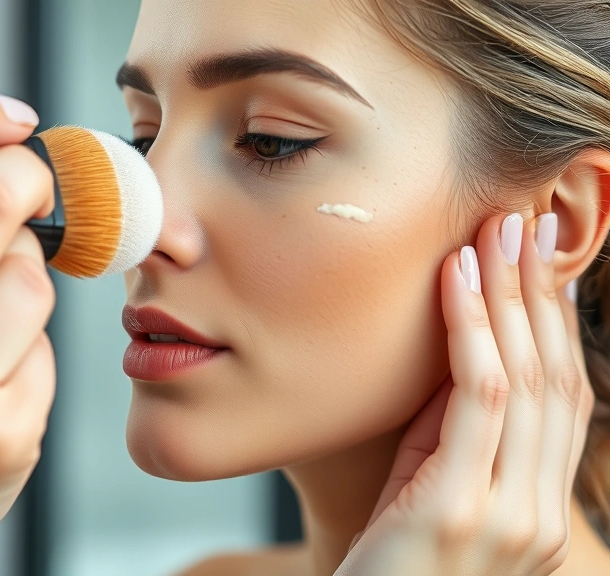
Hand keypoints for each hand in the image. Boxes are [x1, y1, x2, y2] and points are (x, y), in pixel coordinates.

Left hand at [338, 212, 595, 574]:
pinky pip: (477, 399)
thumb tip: (464, 344)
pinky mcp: (461, 509)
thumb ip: (455, 431)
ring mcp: (511, 516)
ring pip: (526, 380)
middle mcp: (541, 514)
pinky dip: (471, 329)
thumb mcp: (429, 488)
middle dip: (539, 294)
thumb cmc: (384, 561)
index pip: (565, 399)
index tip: (540, 262)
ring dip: (510, 296)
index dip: (557, 323)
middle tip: (522, 224)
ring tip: (494, 234)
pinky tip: (457, 279)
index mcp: (542, 508)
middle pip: (555, 379)